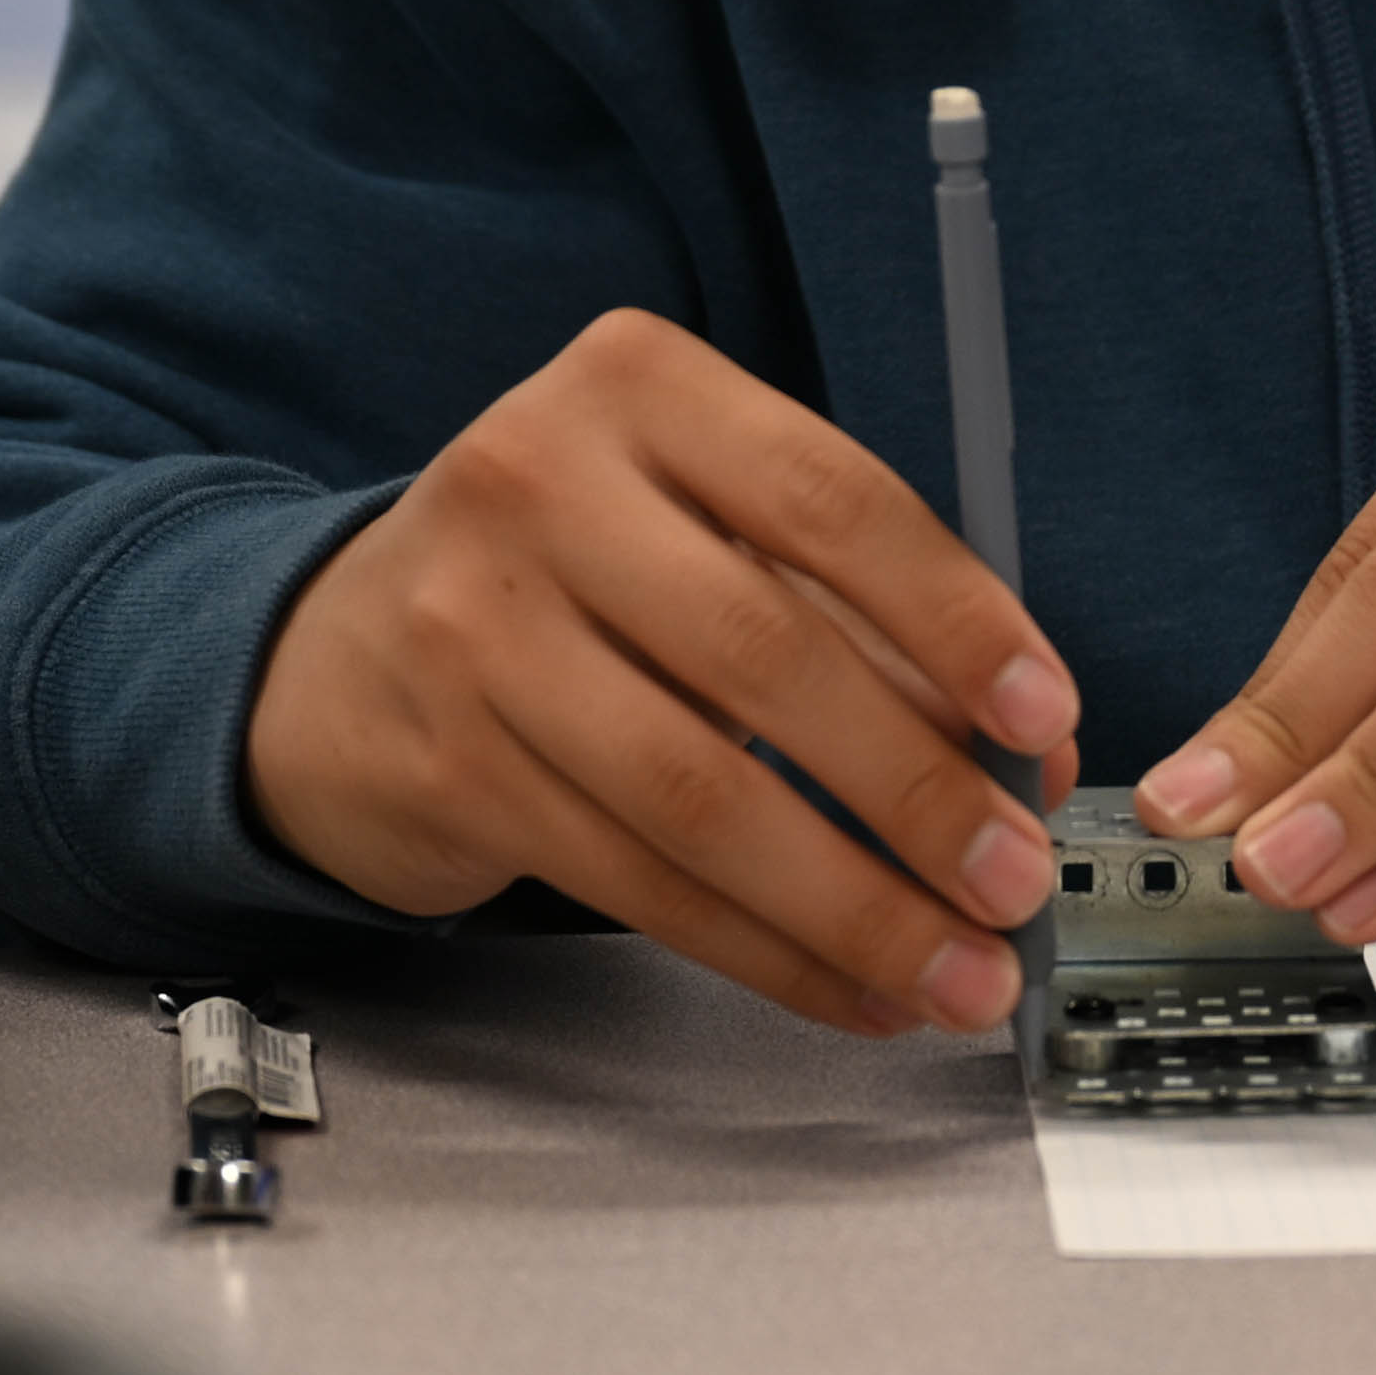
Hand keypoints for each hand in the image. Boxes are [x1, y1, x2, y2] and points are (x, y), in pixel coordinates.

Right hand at [244, 309, 1078, 1036]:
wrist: (331, 653)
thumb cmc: (570, 575)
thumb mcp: (697, 528)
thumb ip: (858, 613)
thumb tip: (1024, 753)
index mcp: (638, 387)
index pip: (831, 499)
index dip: (955, 618)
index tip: (1044, 720)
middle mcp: (540, 484)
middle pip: (768, 656)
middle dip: (917, 790)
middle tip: (1015, 879)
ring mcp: (474, 628)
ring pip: (702, 794)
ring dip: (853, 906)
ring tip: (958, 970)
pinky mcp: (450, 766)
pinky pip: (641, 882)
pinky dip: (767, 950)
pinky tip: (850, 987)